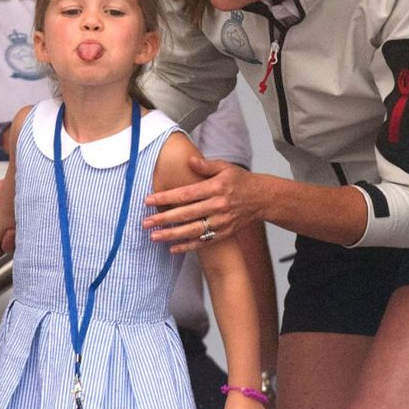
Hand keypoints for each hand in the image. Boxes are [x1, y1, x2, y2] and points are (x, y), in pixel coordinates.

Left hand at [143, 157, 262, 253]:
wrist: (262, 199)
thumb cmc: (240, 181)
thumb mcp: (225, 167)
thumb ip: (206, 165)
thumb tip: (189, 160)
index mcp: (216, 188)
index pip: (186, 194)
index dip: (166, 197)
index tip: (148, 200)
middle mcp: (219, 206)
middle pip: (187, 214)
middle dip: (164, 219)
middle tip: (145, 222)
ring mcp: (222, 221)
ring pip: (193, 230)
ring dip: (172, 234)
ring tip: (154, 236)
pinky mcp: (225, 233)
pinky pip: (204, 242)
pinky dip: (188, 246)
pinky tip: (171, 248)